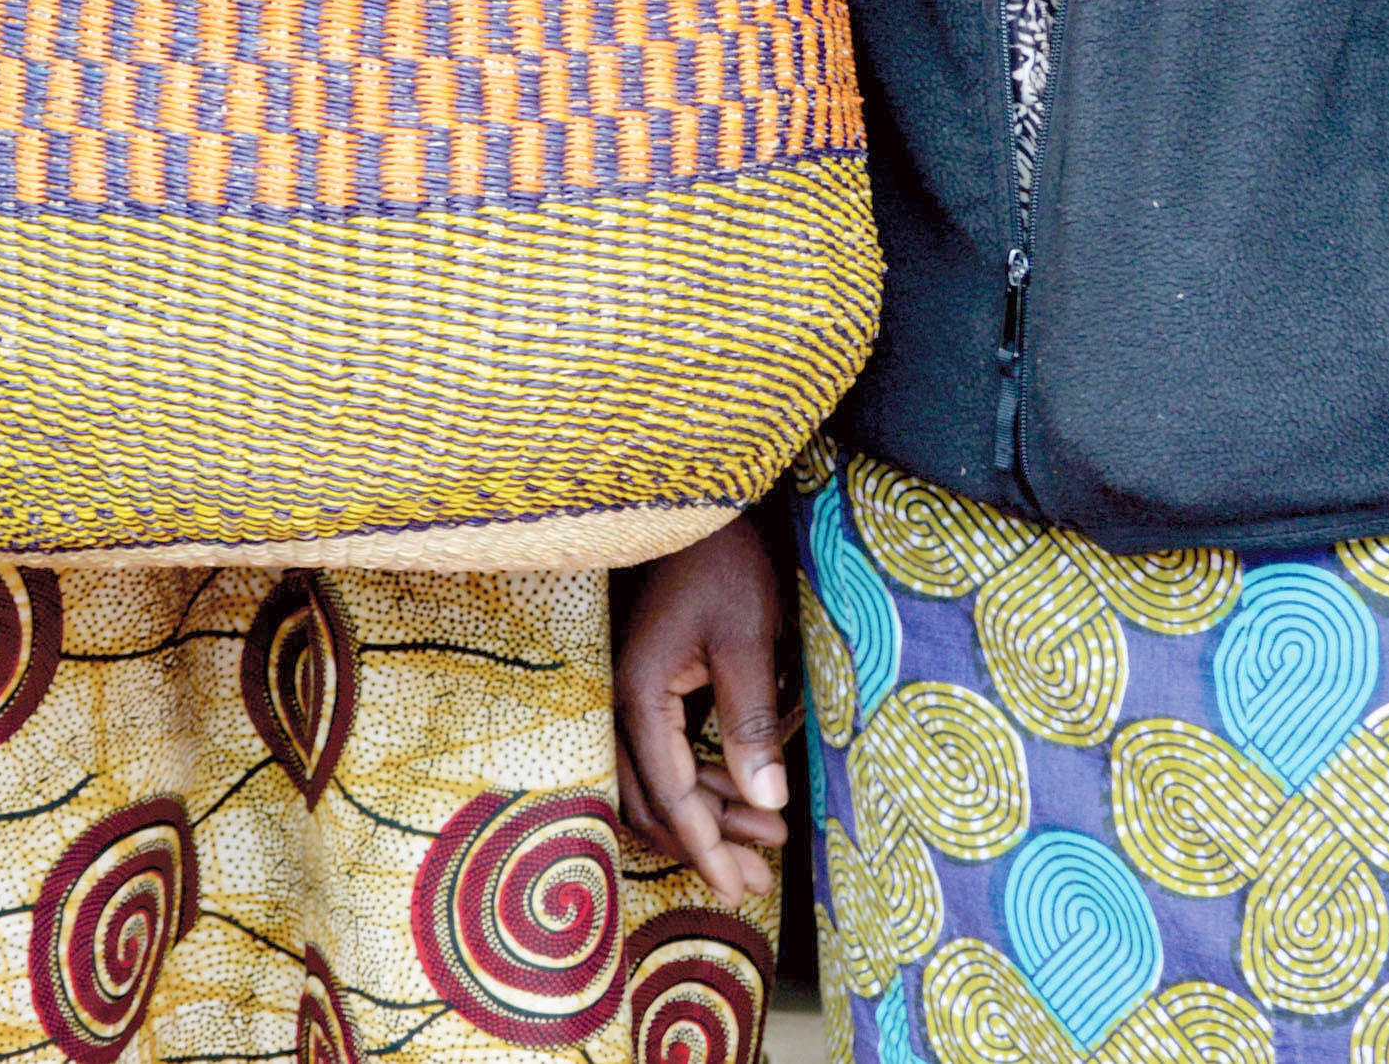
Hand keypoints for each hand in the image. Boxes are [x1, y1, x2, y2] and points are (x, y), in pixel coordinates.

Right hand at [615, 518, 790, 906]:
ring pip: (658, 781)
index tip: (742, 887)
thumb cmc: (722, 560)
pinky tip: (745, 788)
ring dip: (709, 813)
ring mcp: (627, 693)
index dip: (706, 848)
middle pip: (654, 800)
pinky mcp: (645, 685)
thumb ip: (750, 721)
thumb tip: (767, 802)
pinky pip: (664, 753)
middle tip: (761, 876)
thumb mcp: (747, 637)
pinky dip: (703, 779)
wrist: (698, 501)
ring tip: (768, 835)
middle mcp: (619, 701)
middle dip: (708, 842)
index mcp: (637, 693)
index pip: (671, 796)